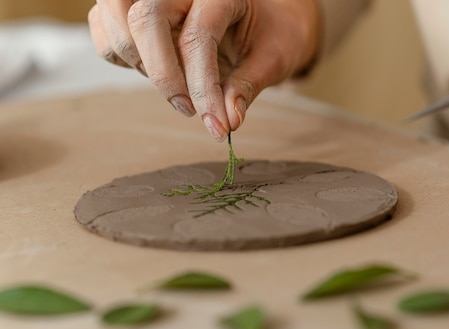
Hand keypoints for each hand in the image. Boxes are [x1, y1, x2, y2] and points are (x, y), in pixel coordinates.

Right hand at [88, 0, 319, 140]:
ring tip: (176, 86)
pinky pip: (104, 30)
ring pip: (116, 18)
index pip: (198, 36)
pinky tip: (153, 68)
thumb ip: (247, 87)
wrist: (266, 16)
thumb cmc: (271, 33)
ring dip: (139, 64)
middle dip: (162, 74)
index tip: (216, 125)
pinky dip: (120, 56)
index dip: (204, 87)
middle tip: (189, 109)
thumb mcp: (272, 59)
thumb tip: (228, 120)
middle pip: (145, 18)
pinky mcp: (128, 6)